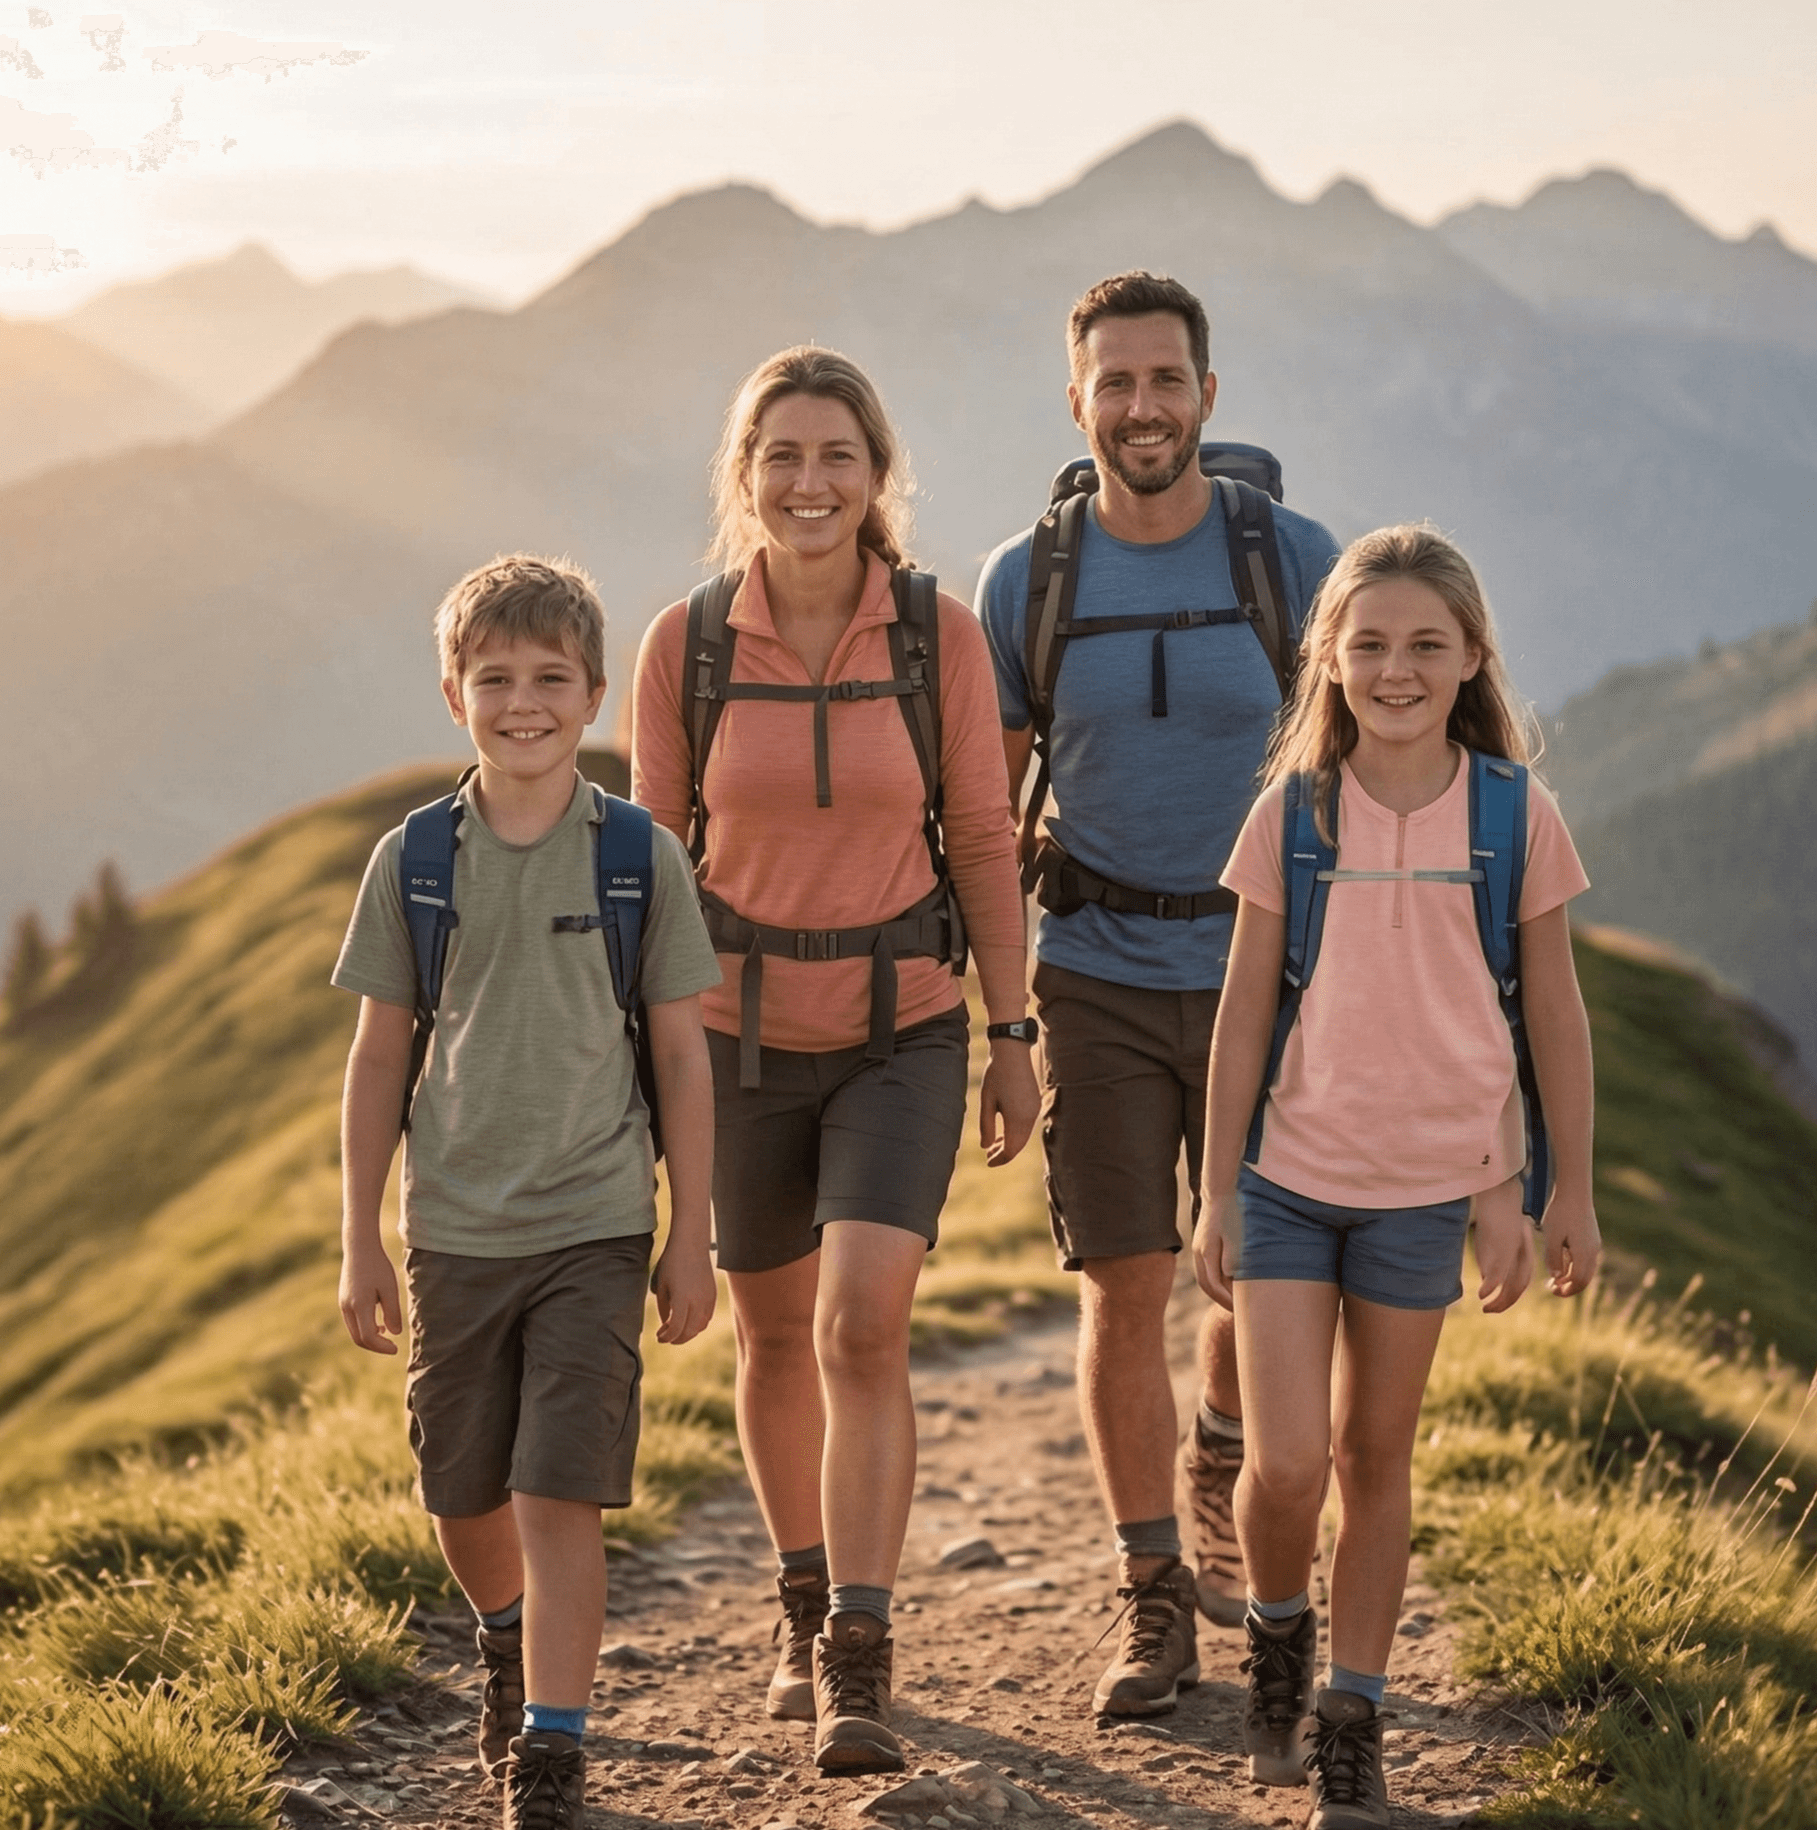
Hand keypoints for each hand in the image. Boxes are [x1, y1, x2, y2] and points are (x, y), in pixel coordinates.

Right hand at [339, 1235, 401, 1353]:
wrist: (360, 1248)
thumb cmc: (378, 1266)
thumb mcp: (390, 1288)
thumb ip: (392, 1312)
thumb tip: (395, 1333)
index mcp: (359, 1306)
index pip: (368, 1337)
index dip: (382, 1347)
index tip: (396, 1349)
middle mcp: (347, 1308)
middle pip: (359, 1338)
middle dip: (375, 1346)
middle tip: (392, 1347)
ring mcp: (343, 1304)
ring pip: (354, 1331)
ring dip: (369, 1338)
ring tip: (386, 1335)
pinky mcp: (343, 1300)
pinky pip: (352, 1322)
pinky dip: (364, 1328)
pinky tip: (378, 1324)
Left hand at [653, 1242, 715, 1344]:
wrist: (690, 1245)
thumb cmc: (672, 1263)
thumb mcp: (662, 1287)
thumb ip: (664, 1309)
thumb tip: (667, 1325)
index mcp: (682, 1300)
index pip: (676, 1329)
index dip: (666, 1337)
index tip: (659, 1337)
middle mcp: (698, 1302)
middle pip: (689, 1332)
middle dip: (677, 1339)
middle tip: (666, 1337)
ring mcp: (708, 1299)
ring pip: (700, 1326)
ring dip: (688, 1332)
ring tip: (676, 1328)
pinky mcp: (713, 1295)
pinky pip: (707, 1316)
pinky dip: (698, 1323)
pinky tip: (688, 1318)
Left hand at [979, 1040, 1040, 1166]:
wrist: (1014, 1050)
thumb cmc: (996, 1074)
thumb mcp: (987, 1101)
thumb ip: (987, 1126)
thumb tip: (986, 1147)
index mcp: (1018, 1118)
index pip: (1011, 1149)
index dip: (1000, 1159)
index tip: (988, 1162)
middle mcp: (1030, 1116)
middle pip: (1019, 1145)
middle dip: (1004, 1153)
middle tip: (988, 1156)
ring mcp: (1034, 1109)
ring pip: (1024, 1135)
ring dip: (1010, 1142)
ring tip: (993, 1145)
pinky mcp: (1034, 1102)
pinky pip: (1027, 1125)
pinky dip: (1016, 1132)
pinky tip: (1004, 1130)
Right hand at [1193, 1188, 1239, 1308]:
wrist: (1220, 1191)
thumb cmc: (1234, 1213)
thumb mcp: (1237, 1235)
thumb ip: (1232, 1257)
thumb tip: (1230, 1279)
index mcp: (1207, 1251)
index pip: (1214, 1285)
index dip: (1226, 1300)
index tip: (1240, 1309)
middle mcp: (1199, 1252)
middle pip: (1206, 1285)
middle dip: (1221, 1300)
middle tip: (1237, 1311)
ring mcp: (1198, 1248)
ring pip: (1204, 1278)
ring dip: (1217, 1292)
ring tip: (1234, 1300)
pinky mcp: (1202, 1244)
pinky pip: (1206, 1269)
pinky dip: (1216, 1280)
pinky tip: (1230, 1282)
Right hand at [1473, 1174, 1533, 1313]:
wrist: (1501, 1190)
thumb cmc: (1498, 1209)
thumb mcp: (1500, 1234)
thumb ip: (1496, 1255)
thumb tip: (1487, 1275)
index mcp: (1523, 1251)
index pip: (1521, 1282)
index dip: (1510, 1297)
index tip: (1496, 1305)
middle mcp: (1520, 1255)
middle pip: (1516, 1287)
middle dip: (1504, 1303)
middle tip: (1489, 1311)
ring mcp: (1511, 1253)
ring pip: (1508, 1284)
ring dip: (1498, 1300)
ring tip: (1486, 1308)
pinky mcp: (1502, 1249)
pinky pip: (1498, 1273)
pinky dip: (1490, 1287)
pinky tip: (1482, 1294)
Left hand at [1541, 1186, 1600, 1296]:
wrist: (1574, 1193)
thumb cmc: (1560, 1213)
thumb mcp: (1551, 1236)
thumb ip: (1553, 1258)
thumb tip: (1556, 1278)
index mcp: (1584, 1253)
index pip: (1577, 1281)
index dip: (1565, 1289)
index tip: (1551, 1289)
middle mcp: (1593, 1251)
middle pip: (1585, 1278)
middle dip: (1570, 1287)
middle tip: (1553, 1288)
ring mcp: (1595, 1245)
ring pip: (1587, 1269)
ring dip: (1573, 1277)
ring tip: (1556, 1277)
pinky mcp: (1593, 1238)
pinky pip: (1587, 1259)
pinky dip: (1576, 1266)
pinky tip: (1563, 1261)